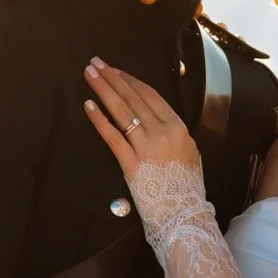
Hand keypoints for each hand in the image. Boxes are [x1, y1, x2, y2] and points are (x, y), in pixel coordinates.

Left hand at [84, 58, 198, 181]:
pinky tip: (88, 105)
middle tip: (95, 63)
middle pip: (132, 98)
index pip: (150, 95)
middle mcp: (162, 132)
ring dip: (103, 90)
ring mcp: (146, 147)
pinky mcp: (131, 163)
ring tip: (89, 75)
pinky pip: (112, 136)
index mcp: (177, 127)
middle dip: (112, 78)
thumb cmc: (186, 186)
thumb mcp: (189, 153)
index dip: (130, 81)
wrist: (183, 213)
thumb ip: (174, 134)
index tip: (115, 70)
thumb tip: (158, 120)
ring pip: (121, 111)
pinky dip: (99, 119)